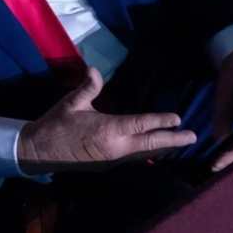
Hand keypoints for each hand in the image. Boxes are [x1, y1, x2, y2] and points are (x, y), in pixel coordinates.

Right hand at [18, 67, 197, 173]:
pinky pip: (134, 157)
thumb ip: (87, 88)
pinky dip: (149, 152)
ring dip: (163, 147)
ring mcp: (113, 158)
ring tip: (180, 142)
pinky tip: (156, 149)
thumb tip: (94, 69)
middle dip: (173, 140)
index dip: (161, 120)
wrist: (39, 151)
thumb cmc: (56, 124)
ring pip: (144, 152)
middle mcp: (116, 146)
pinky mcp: (107, 163)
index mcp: (108, 130)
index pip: (142, 124)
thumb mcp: (71, 103)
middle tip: (193, 137)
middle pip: (151, 143)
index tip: (178, 118)